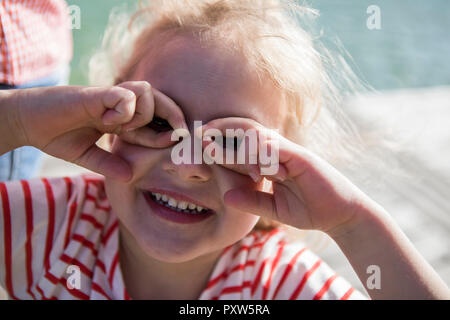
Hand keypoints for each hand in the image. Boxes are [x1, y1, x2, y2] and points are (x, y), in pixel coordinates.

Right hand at [15, 81, 186, 180]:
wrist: (27, 122)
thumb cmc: (55, 134)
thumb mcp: (86, 156)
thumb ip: (108, 164)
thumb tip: (130, 176)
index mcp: (120, 117)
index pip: (155, 117)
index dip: (168, 130)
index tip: (174, 142)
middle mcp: (119, 105)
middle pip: (158, 98)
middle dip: (174, 115)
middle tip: (179, 133)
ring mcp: (108, 98)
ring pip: (146, 92)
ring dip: (145, 114)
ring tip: (126, 129)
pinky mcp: (95, 94)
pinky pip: (123, 96)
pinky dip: (125, 110)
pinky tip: (109, 122)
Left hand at [197, 117, 371, 233]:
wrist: (341, 216)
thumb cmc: (309, 209)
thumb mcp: (274, 208)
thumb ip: (252, 200)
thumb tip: (226, 196)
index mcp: (271, 160)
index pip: (243, 144)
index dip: (222, 142)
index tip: (199, 144)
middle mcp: (279, 151)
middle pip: (247, 130)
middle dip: (222, 128)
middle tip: (198, 132)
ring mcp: (291, 152)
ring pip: (258, 134)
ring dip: (233, 133)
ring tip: (210, 135)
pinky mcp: (303, 159)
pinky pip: (278, 149)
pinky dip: (258, 149)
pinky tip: (239, 150)